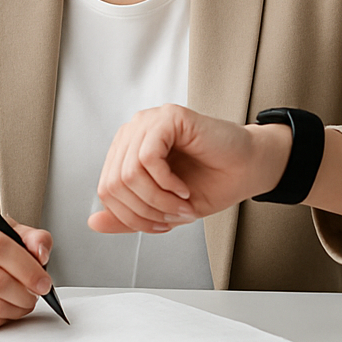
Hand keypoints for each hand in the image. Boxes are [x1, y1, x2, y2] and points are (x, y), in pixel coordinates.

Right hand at [0, 214, 54, 329]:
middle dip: (26, 292)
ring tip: (23, 301)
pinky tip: (4, 308)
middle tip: (37, 293)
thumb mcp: (3, 232)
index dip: (27, 267)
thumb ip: (29, 237)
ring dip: (17, 308)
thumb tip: (41, 252)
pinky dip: (2, 318)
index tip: (44, 281)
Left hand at [88, 104, 290, 233]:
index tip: (159, 225)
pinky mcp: (169, 116)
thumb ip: (128, 215)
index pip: (106, 188)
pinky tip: (183, 187)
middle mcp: (134, 132)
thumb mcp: (162, 208)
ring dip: (158, 199)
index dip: (130, 216)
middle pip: (114, 183)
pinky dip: (165, 182)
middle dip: (144, 211)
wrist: (247, 169)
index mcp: (128, 150)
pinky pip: (148, 156)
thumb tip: (93, 222)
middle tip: (172, 218)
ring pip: (129, 172)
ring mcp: (150, 121)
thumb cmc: (211, 182)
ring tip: (181, 204)